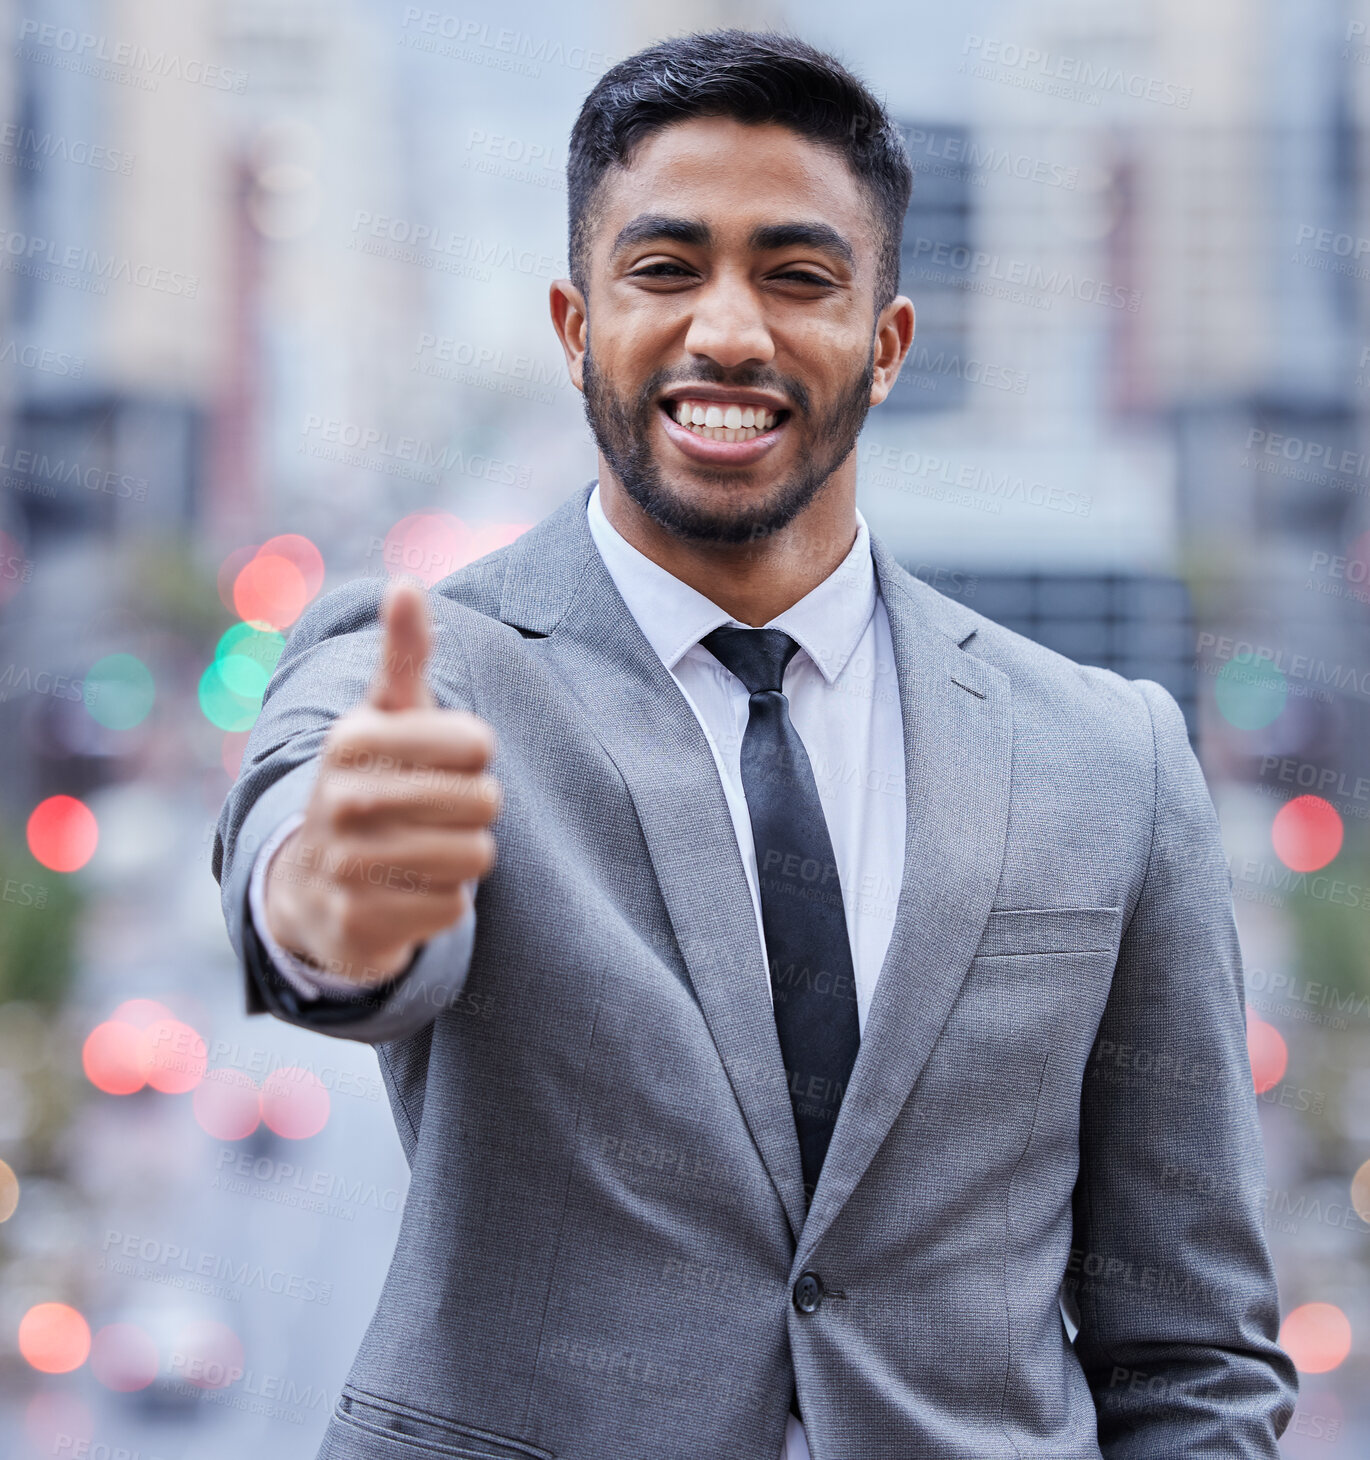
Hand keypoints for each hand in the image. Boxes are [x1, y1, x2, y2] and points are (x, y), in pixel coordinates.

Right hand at [262, 580, 499, 986]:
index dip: (474, 757)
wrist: (311, 884)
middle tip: (434, 813)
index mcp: (351, 739)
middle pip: (484, 802)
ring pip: (475, 857)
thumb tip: (406, 583)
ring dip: (462, 857)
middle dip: (474, 810)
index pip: (478, 743)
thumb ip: (404, 653)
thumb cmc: (371, 782)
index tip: (439, 762)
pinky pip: (453, 908)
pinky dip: (441, 903)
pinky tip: (404, 892)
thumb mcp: (385, 716)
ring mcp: (343, 865)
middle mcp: (339, 799)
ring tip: (420, 850)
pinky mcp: (358, 923)